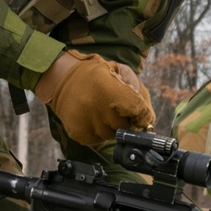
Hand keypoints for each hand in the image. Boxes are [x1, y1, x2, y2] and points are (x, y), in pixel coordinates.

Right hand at [34, 50, 154, 146]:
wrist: (61, 79)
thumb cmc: (95, 74)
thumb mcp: (120, 71)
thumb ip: (138, 91)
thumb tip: (148, 118)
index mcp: (111, 91)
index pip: (138, 112)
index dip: (143, 114)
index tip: (141, 114)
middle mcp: (98, 110)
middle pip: (126, 127)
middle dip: (127, 119)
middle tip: (118, 108)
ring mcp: (88, 124)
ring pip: (113, 135)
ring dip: (113, 126)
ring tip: (103, 111)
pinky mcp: (80, 134)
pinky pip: (99, 140)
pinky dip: (100, 131)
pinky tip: (93, 118)